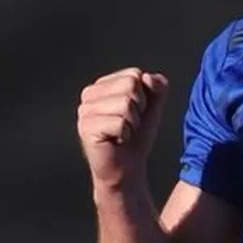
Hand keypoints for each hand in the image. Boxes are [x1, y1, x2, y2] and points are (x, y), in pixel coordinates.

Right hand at [77, 67, 169, 192]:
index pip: (134, 74)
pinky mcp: (86, 128)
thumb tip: (148, 77)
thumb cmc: (137, 137)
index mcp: (102, 85)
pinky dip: (125, 134)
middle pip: (130, 85)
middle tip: (128, 124)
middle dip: (139, 108)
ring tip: (122, 133)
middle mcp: (89, 94)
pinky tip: (116, 141)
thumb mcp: (152, 106)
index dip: (144, 96)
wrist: (128, 168)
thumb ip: (157, 86)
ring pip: (126, 103)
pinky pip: (120, 122)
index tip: (134, 112)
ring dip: (132, 123)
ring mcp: (85, 111)